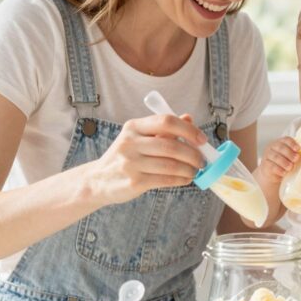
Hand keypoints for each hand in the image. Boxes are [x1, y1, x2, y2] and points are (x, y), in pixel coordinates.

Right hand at [86, 114, 206, 204]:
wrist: (98, 180)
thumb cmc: (125, 157)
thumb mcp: (139, 138)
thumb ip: (163, 129)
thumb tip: (189, 118)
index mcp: (133, 127)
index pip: (166, 121)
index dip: (189, 130)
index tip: (202, 140)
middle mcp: (130, 143)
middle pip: (171, 145)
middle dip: (193, 154)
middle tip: (203, 160)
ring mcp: (130, 163)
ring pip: (171, 164)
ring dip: (189, 169)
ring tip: (195, 171)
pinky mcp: (134, 182)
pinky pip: (166, 179)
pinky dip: (181, 179)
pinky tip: (186, 179)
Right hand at [259, 136, 300, 179]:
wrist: (271, 174)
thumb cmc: (283, 164)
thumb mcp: (288, 157)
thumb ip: (295, 153)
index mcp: (279, 142)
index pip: (286, 139)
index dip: (292, 143)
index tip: (298, 149)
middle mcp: (272, 147)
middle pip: (281, 147)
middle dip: (290, 153)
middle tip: (296, 159)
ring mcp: (267, 156)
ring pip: (276, 157)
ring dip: (285, 162)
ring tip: (291, 167)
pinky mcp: (265, 165)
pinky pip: (272, 166)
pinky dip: (279, 169)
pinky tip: (284, 173)